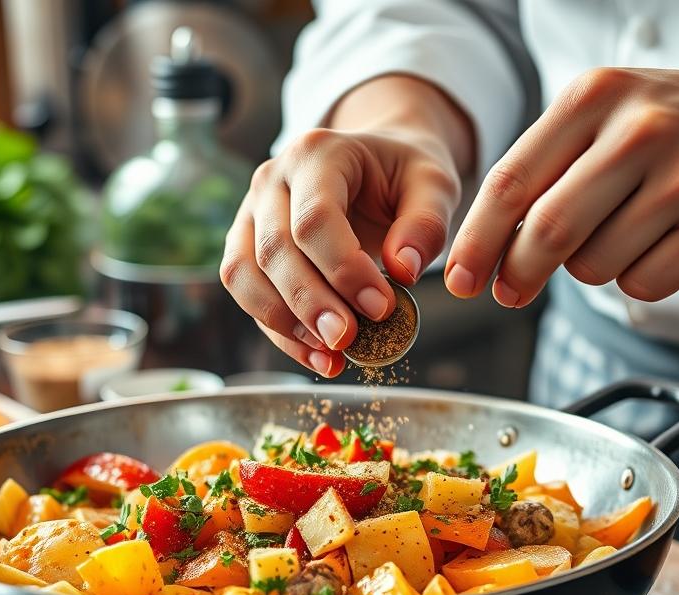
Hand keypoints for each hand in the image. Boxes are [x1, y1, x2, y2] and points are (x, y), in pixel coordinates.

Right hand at [221, 127, 460, 375]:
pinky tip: (317, 357)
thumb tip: (403, 270)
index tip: (381, 309)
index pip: (315, 218)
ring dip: (284, 323)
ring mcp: (251, 212)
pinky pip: (247, 292)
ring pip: (244, 274)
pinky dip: (279, 332)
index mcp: (317, 153)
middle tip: (349, 340)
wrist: (377, 166)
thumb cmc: (404, 175)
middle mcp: (272, 178)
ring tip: (331, 357)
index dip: (344, 269)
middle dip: (312, 304)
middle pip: (275, 250)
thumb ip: (426, 223)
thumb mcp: (434, 185)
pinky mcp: (246, 245)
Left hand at [444, 64, 678, 306]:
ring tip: (622, 235)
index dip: (478, 240)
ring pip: (595, 266)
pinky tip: (661, 246)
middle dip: (519, 272)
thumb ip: (546, 169)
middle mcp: (640, 129)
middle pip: (548, 230)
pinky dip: (638, 281)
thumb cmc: (675, 124)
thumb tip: (489, 252)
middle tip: (512, 291)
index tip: (460, 279)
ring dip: (590, 270)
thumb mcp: (606, 114)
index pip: (513, 180)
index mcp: (595, 96)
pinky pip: (646, 284)